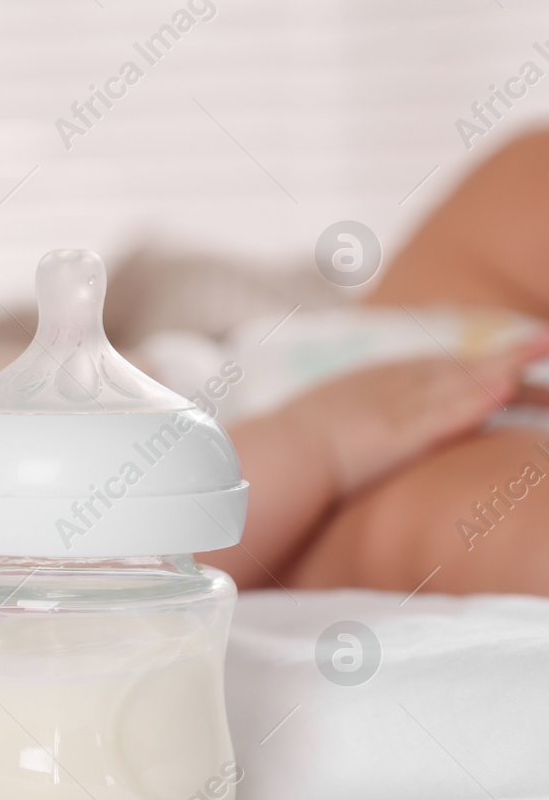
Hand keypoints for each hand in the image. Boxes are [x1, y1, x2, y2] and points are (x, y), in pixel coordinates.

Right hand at [285, 333, 548, 495]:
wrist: (277, 456)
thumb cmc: (293, 449)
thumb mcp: (326, 423)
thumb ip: (349, 419)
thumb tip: (351, 432)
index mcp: (378, 384)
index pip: (440, 369)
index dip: (478, 364)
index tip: (510, 364)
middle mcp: (395, 387)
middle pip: (462, 369)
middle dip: (508, 357)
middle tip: (544, 343)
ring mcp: (400, 407)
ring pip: (465, 382)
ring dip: (507, 367)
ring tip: (542, 348)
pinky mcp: (403, 432)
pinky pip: (449, 413)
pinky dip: (479, 399)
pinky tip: (508, 387)